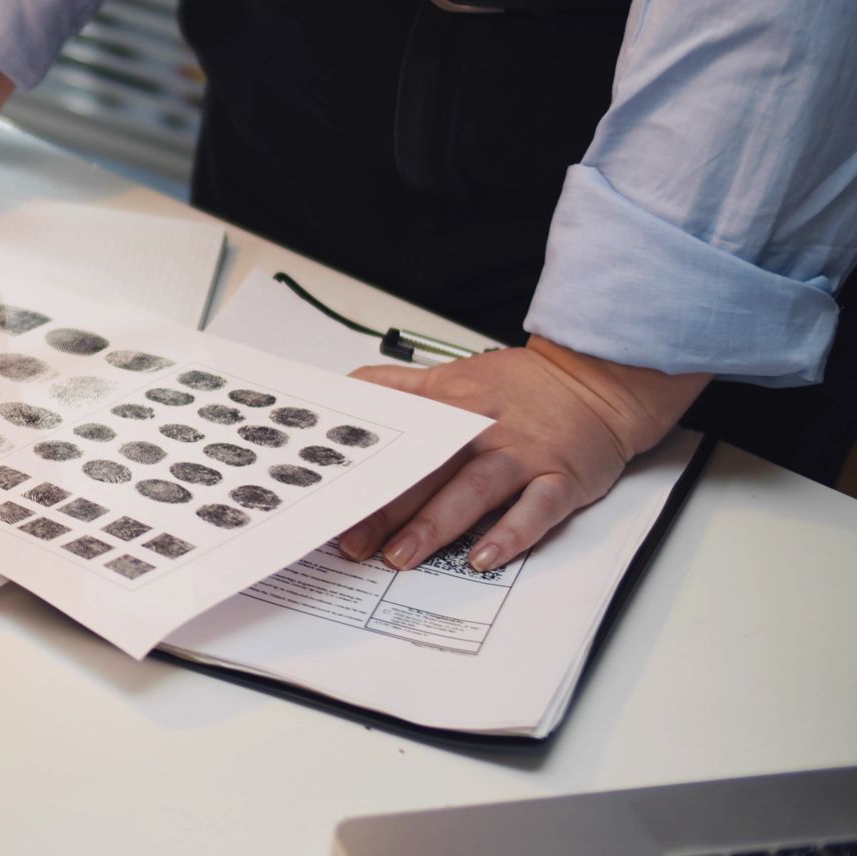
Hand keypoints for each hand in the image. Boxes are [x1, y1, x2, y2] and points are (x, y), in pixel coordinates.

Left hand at [338, 335, 708, 571]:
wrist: (599, 378)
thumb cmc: (523, 386)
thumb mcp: (454, 375)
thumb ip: (400, 385)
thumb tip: (349, 388)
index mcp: (452, 408)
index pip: (400, 442)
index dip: (366, 474)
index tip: (334, 501)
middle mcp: (485, 432)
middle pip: (428, 471)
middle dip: (387, 510)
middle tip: (354, 544)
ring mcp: (524, 455)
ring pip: (474, 490)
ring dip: (437, 525)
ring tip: (403, 556)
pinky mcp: (562, 478)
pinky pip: (537, 508)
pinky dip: (512, 534)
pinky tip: (484, 558)